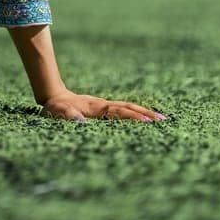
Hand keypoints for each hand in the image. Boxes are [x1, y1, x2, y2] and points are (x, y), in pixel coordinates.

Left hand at [40, 89, 166, 122]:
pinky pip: (124, 110)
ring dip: (144, 112)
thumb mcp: (58, 113)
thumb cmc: (56, 109)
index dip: (133, 117)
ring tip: (161, 119)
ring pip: (128, 107)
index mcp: (96, 108)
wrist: (55, 96)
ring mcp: (105, 106)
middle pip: (128, 108)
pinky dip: (136, 114)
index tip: (148, 122)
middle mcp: (104, 105)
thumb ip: (68, 116)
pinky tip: (145, 119)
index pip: (118, 112)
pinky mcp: (105, 108)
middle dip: (145, 114)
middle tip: (164, 120)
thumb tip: (80, 121)